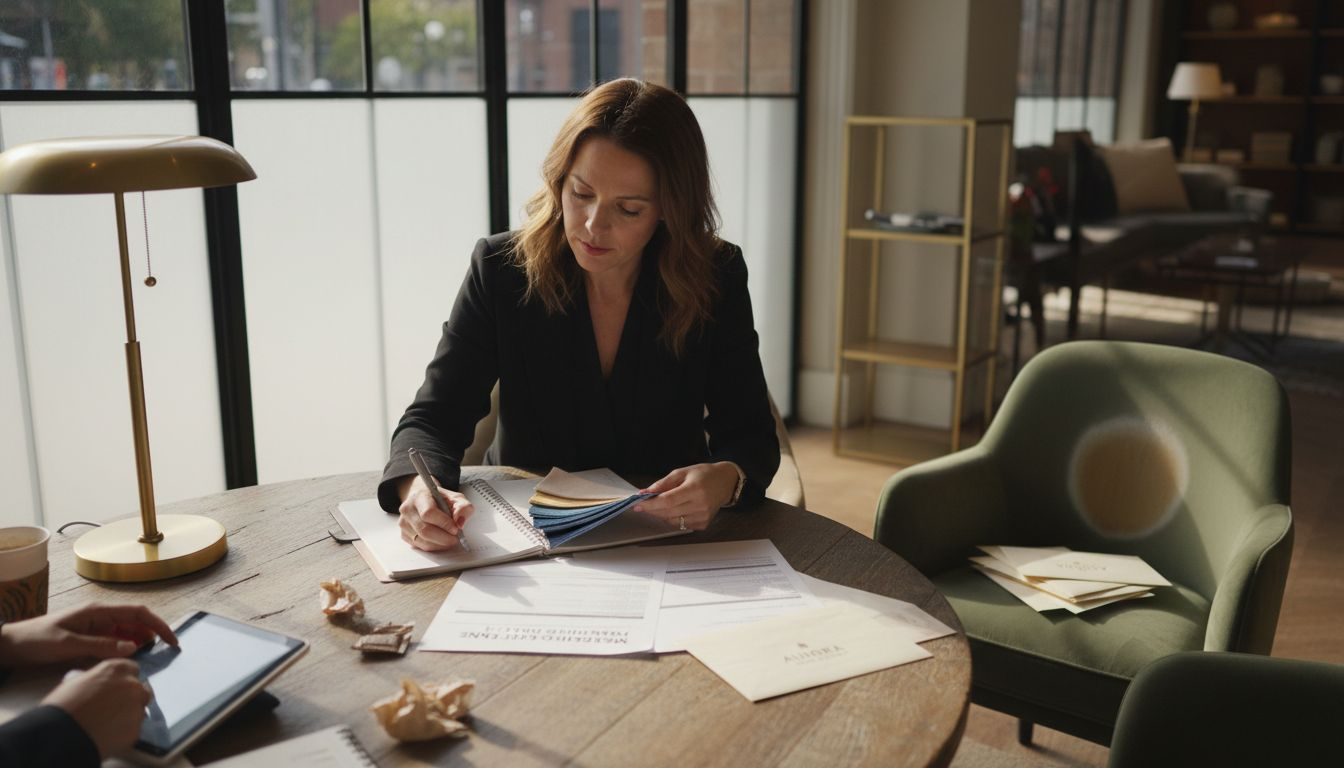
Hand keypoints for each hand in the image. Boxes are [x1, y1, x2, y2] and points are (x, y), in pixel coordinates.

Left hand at [0, 604, 176, 666]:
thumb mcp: (68, 643)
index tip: (172, 640)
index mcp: (98, 611)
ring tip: (149, 658)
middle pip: (136, 622)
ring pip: (127, 633)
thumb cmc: (37, 640)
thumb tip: (133, 647)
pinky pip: (115, 643)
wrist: (12, 646)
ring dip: (140, 643)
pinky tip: (128, 660)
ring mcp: (96, 628)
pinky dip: (125, 650)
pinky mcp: (90, 639)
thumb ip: (100, 645)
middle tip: (165, 653)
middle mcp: (101, 617)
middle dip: (153, 635)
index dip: (158, 625)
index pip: (138, 613)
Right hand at [42, 658, 152, 759]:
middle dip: (130, 696)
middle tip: (113, 707)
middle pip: (140, 689)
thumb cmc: (63, 706)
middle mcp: (133, 686)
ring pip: (139, 709)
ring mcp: (137, 708)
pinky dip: (124, 731)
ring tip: (109, 723)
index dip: (122, 680)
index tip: (114, 688)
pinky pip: (134, 729)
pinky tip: (108, 735)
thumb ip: (92, 678)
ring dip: (129, 714)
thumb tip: (91, 681)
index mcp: (117, 669)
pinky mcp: (136, 730)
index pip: (131, 669)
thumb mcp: (75, 682)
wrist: (63, 734)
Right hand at [398, 474, 474, 551]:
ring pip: (422, 540)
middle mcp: (408, 509)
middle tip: (455, 538)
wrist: (424, 499)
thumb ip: (463, 507)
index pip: (429, 513)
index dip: (444, 523)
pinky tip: (441, 541)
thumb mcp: (455, 498)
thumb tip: (460, 521)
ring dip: (440, 544)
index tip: (455, 528)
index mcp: (419, 497)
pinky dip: (434, 546)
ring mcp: (404, 523)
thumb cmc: (439, 499)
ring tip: (450, 539)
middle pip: (424, 530)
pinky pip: (420, 546)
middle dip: (444, 537)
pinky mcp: (404, 534)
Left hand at [632, 462, 739, 530]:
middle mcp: (701, 505)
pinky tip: (676, 508)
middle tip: (642, 504)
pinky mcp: (703, 524)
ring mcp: (703, 517)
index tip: (637, 504)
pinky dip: (673, 518)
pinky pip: (681, 525)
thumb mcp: (682, 472)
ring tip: (662, 504)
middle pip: (668, 513)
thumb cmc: (704, 474)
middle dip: (652, 509)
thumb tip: (645, 493)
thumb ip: (663, 483)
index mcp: (695, 489)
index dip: (650, 504)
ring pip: (672, 521)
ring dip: (661, 514)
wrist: (725, 482)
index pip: (668, 501)